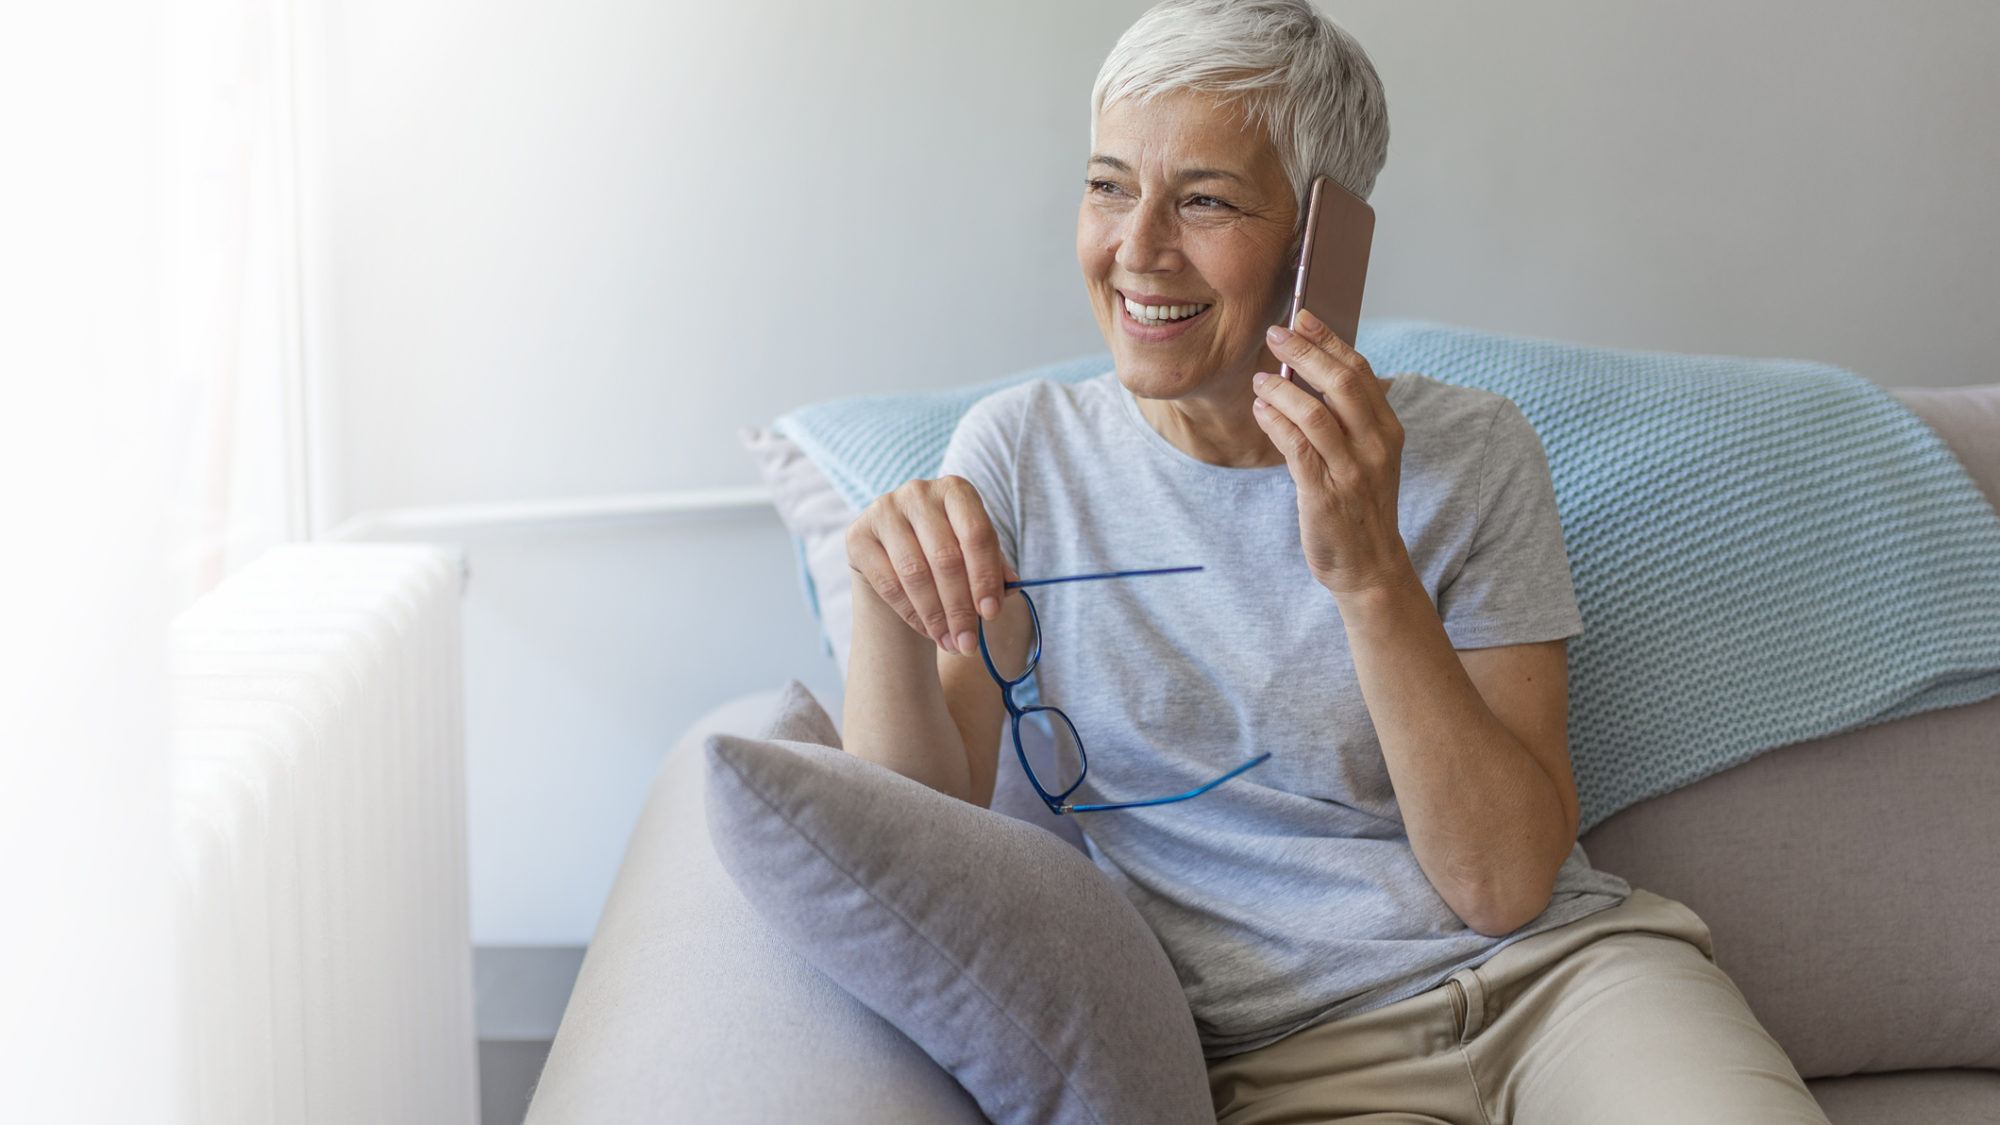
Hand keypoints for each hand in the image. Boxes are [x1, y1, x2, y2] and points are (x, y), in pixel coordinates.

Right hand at [846, 475, 1017, 654]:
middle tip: (969, 643)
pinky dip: (912, 614)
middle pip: (945, 557)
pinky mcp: (858, 535)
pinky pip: (888, 584)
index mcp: (955, 490)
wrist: (896, 555)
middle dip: (960, 608)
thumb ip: (993, 567)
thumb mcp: (974, 554)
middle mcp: (918, 492)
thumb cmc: (946, 552)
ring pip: (915, 573)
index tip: (991, 614)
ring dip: (936, 616)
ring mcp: (884, 510)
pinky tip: (928, 632)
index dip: (985, 577)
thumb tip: (1011, 587)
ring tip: (951, 643)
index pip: (976, 534)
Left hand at [1251, 309, 1412, 597]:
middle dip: (1305, 352)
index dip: (1330, 340)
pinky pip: (1297, 448)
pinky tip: (1261, 410)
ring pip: (1315, 414)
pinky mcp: (1325, 494)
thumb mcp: (1367, 456)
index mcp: (1387, 430)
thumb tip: (1309, 371)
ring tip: (1259, 378)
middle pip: (1341, 383)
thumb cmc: (1360, 505)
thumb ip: (1346, 417)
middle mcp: (1375, 446)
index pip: (1360, 372)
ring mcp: (1352, 471)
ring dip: (1282, 389)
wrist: (1370, 566)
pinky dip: (1276, 422)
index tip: (1303, 316)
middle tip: (1275, 332)